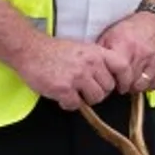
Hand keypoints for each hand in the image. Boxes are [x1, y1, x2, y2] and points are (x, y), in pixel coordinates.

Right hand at [14, 37, 130, 110]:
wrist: (29, 50)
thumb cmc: (53, 50)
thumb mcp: (82, 49)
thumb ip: (97, 61)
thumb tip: (108, 78)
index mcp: (97, 53)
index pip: (122, 67)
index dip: (125, 80)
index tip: (120, 87)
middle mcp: (90, 64)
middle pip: (108, 88)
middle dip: (98, 92)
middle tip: (84, 89)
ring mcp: (78, 76)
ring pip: (95, 98)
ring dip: (85, 99)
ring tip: (73, 92)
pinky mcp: (64, 88)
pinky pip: (75, 105)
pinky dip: (69, 104)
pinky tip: (62, 96)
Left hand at [97, 10, 154, 94]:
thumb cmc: (134, 28)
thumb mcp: (112, 33)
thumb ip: (102, 51)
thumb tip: (91, 66)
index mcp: (127, 46)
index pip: (119, 74)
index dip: (114, 81)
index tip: (112, 81)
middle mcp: (143, 54)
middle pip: (129, 82)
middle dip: (123, 85)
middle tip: (121, 82)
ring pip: (142, 86)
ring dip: (135, 86)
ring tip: (132, 79)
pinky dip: (148, 84)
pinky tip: (143, 76)